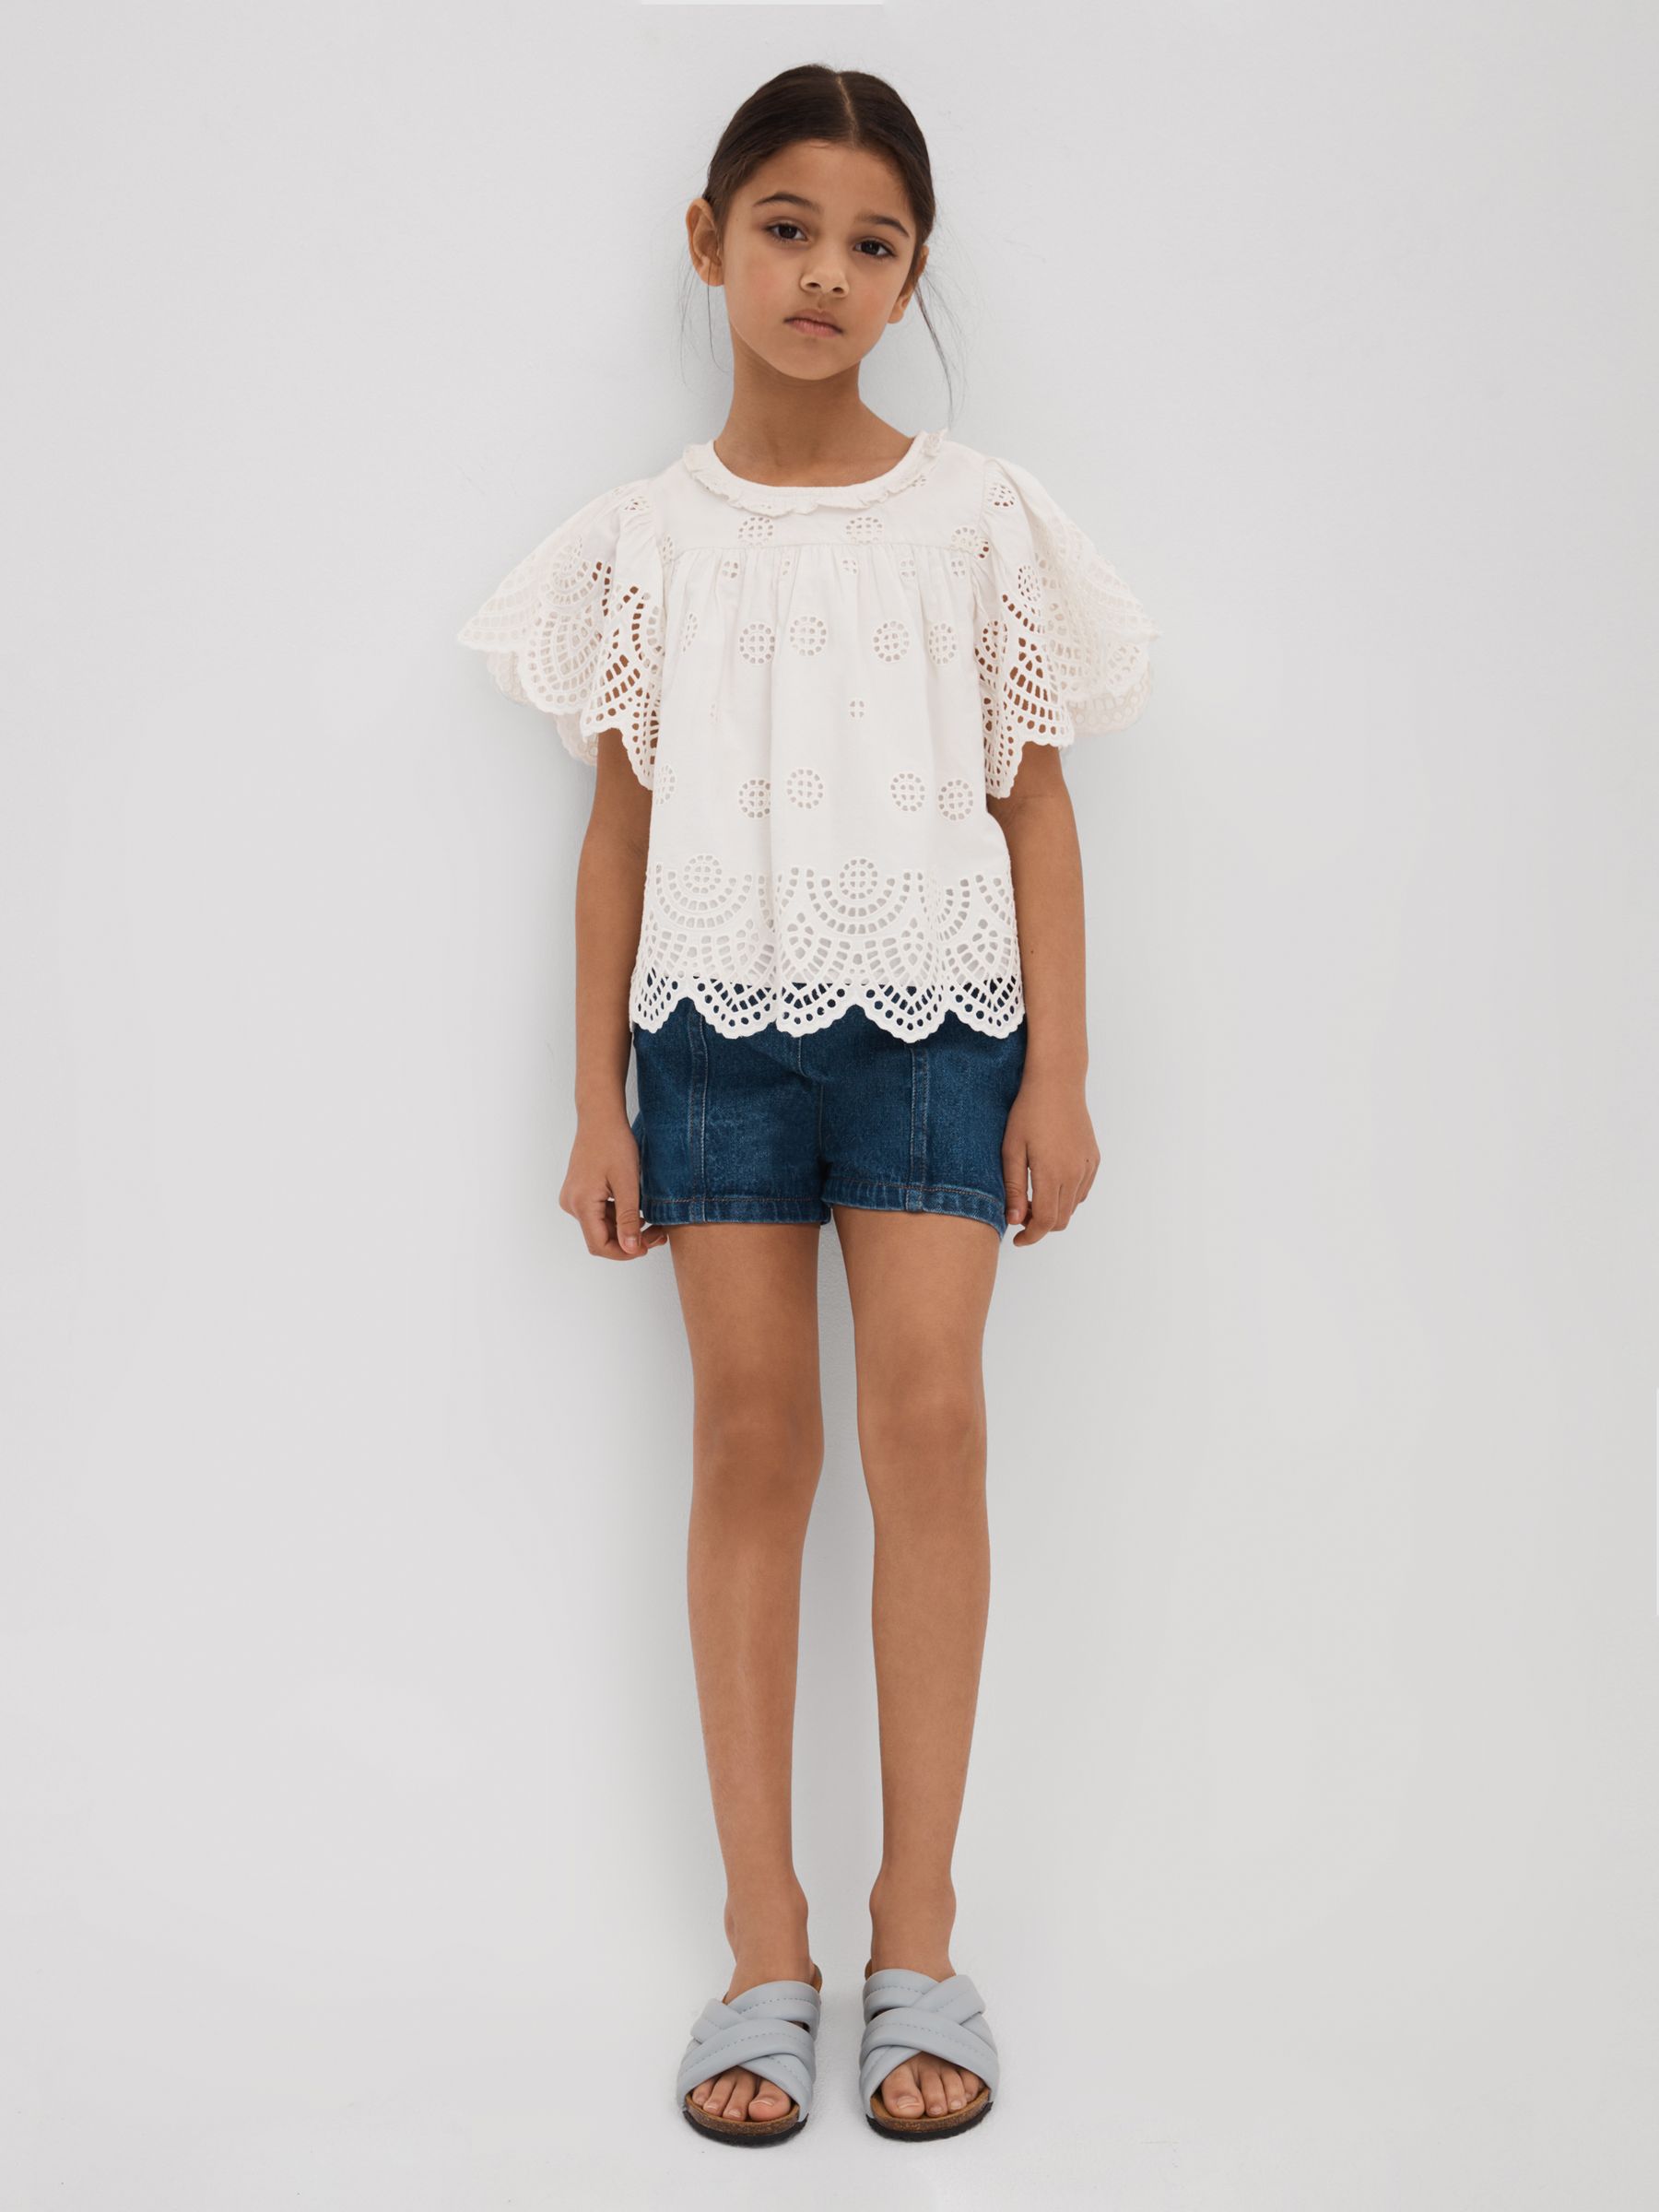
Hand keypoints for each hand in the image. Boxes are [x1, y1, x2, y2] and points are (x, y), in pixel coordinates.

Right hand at [560, 1113, 669, 1258]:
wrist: (600, 1118)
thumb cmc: (614, 1144)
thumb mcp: (627, 1183)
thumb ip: (628, 1219)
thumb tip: (632, 1249)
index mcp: (581, 1204)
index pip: (600, 1245)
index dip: (625, 1252)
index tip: (649, 1246)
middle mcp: (572, 1204)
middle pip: (600, 1238)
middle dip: (630, 1240)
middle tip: (659, 1234)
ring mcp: (573, 1198)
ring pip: (601, 1227)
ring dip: (626, 1229)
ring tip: (654, 1222)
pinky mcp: (579, 1192)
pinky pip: (599, 1214)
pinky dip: (619, 1217)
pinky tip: (637, 1211)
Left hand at [1000, 1070, 1099, 1245]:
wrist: (1057, 1083)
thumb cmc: (1028, 1112)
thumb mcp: (1011, 1149)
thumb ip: (1014, 1187)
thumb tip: (1014, 1220)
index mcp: (1053, 1174)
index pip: (1045, 1221)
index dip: (1030, 1237)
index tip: (1017, 1240)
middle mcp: (1075, 1174)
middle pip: (1061, 1219)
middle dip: (1040, 1225)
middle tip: (1020, 1212)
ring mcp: (1088, 1167)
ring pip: (1072, 1207)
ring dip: (1053, 1211)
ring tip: (1032, 1196)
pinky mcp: (1094, 1159)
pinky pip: (1082, 1190)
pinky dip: (1066, 1197)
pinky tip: (1050, 1183)